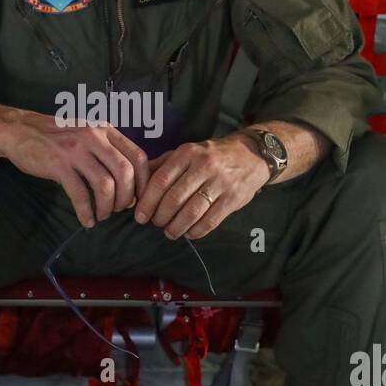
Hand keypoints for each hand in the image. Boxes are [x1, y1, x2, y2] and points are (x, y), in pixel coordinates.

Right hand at [4, 111, 150, 227]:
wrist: (21, 131)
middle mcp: (94, 138)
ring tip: (102, 215)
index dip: (144, 182)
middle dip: (126, 198)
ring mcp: (76, 151)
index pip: (139, 157)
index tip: (139, 199)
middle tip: (119, 209)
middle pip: (125, 173)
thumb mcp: (89, 135)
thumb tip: (131, 185)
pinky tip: (86, 220)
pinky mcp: (58, 165)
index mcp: (106, 131)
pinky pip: (79, 194)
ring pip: (105, 185)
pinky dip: (86, 212)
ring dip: (107, 207)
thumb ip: (109, 153)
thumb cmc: (58, 137)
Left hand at [133, 134, 270, 239]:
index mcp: (187, 153)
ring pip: (191, 212)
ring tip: (170, 232)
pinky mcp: (233, 198)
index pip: (160, 180)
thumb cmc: (210, 156)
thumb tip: (136, 184)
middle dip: (160, 216)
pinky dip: (196, 231)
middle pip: (174, 199)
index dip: (148, 201)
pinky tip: (189, 233)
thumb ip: (161, 166)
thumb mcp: (186, 153)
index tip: (140, 215)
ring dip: (176, 227)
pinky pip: (210, 221)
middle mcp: (203, 166)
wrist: (250, 155)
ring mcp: (220, 182)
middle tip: (156, 223)